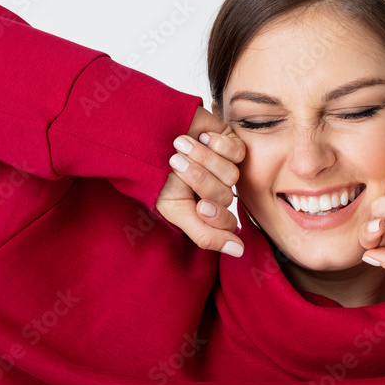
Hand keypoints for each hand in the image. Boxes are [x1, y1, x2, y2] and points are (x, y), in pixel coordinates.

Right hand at [155, 106, 244, 256]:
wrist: (145, 132)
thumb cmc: (154, 173)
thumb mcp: (174, 209)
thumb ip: (206, 235)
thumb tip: (239, 252)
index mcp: (204, 208)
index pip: (227, 224)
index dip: (216, 215)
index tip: (199, 206)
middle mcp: (216, 189)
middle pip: (226, 197)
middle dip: (200, 180)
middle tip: (176, 165)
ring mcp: (224, 165)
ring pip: (232, 175)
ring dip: (203, 159)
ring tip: (180, 145)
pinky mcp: (230, 142)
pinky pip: (238, 152)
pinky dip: (217, 144)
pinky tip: (200, 137)